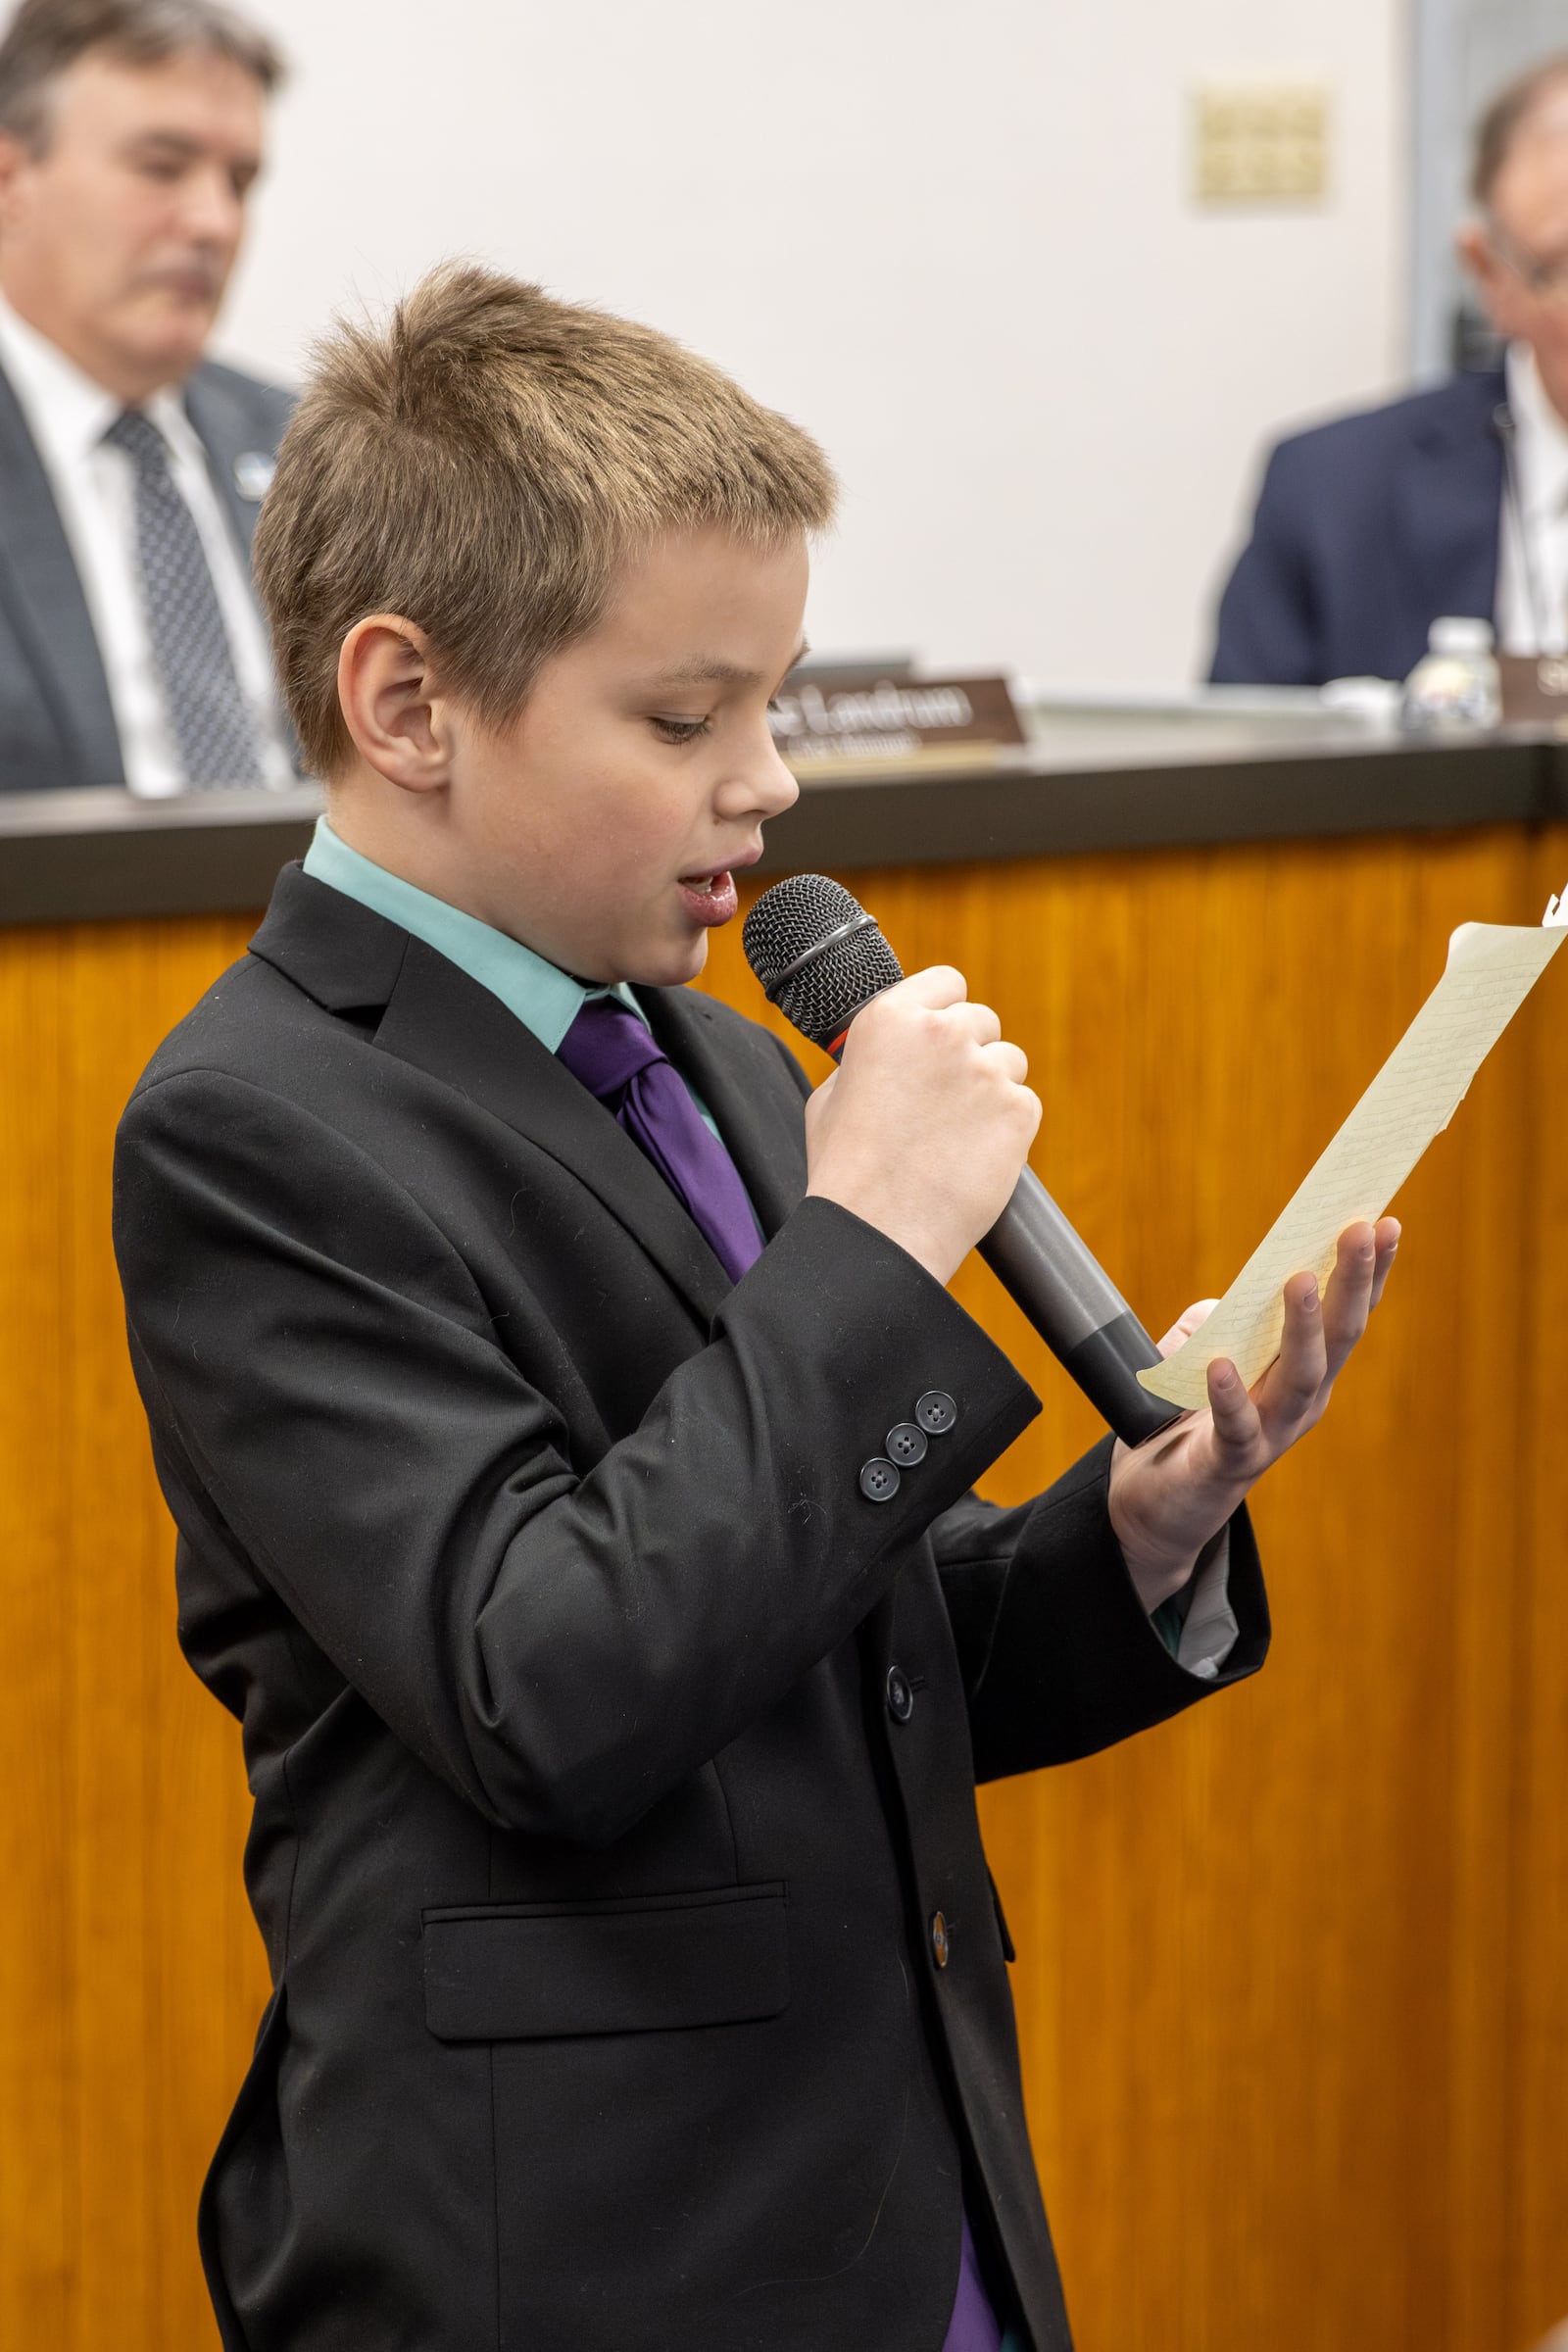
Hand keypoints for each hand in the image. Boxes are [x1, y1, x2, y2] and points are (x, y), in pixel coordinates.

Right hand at [804, 967, 1040, 1285]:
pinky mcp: (1019, 1110)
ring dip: (991, 1088)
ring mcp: (985, 1070)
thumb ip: (868, 1057)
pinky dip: (1006, 1128)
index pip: (947, 981)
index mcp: (889, 1018)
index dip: (944, 1009)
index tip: (942, 1034)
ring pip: (1008, 1061)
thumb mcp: (830, 1095)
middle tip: (946, 1098)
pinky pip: (1024, 1105)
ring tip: (956, 1134)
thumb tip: (884, 1052)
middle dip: (969, 1052)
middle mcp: (941, 1032)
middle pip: (982, 1020)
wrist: (878, 1231)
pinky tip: (973, 1155)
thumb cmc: (846, 1171)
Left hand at [1108, 1218, 1401, 1610]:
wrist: (1157, 1506)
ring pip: (1300, 1377)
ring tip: (1299, 1279)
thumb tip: (1224, 1304)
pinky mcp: (1227, 1463)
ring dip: (1302, 1326)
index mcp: (1304, 1373)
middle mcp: (1301, 1403)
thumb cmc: (1184, 1421)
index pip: (1346, 1316)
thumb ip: (1214, 1324)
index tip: (1384, 1221)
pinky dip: (1229, 1397)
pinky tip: (1220, 1365)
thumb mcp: (1200, 1357)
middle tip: (1360, 1229)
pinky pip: (1234, 1427)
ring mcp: (1271, 1435)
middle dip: (1352, 1281)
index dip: (1370, 1272)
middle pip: (1338, 1337)